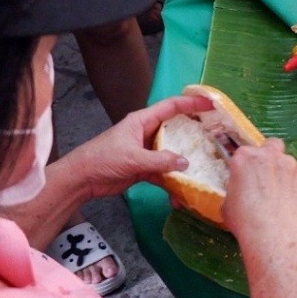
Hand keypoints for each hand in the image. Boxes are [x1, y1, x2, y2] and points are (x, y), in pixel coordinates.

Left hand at [72, 94, 213, 198]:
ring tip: (204, 165)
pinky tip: (181, 194)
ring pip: (172, 153)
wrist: (81, 180)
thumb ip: (159, 160)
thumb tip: (186, 163)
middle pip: (176, 129)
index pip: (172, 107)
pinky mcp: (143, 168)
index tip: (211, 105)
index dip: (192, 103)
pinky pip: (163, 172)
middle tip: (216, 135)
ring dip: (184, 161)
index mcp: (143, 121)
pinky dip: (172, 182)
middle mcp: (147, 133)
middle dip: (194, 132)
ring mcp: (146, 151)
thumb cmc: (102, 159)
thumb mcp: (132, 158)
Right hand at [223, 139, 296, 246]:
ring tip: (281, 194)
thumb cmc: (244, 221)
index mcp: (244, 157)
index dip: (246, 166)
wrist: (272, 235)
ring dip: (285, 172)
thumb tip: (242, 190)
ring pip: (288, 162)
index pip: (244, 153)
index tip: (246, 178)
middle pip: (271, 146)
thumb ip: (236, 188)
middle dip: (270, 156)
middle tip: (266, 176)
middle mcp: (269, 154)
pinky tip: (293, 202)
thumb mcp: (228, 204)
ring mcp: (290, 164)